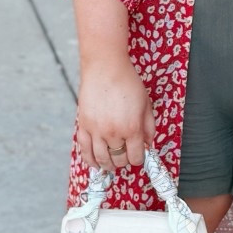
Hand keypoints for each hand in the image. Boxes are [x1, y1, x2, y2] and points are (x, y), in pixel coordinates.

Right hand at [75, 53, 155, 172]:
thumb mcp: (146, 104)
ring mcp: (96, 130)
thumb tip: (148, 144)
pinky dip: (90, 160)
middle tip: (126, 156)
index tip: (138, 155)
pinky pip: (84, 150)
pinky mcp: (83, 126)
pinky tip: (95, 164)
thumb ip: (149, 126)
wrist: (105, 67)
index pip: (136, 157)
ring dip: (108, 165)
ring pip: (101, 159)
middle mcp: (113, 132)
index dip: (139, 159)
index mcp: (132, 128)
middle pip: (119, 159)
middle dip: (124, 161)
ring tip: (111, 165)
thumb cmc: (127, 82)